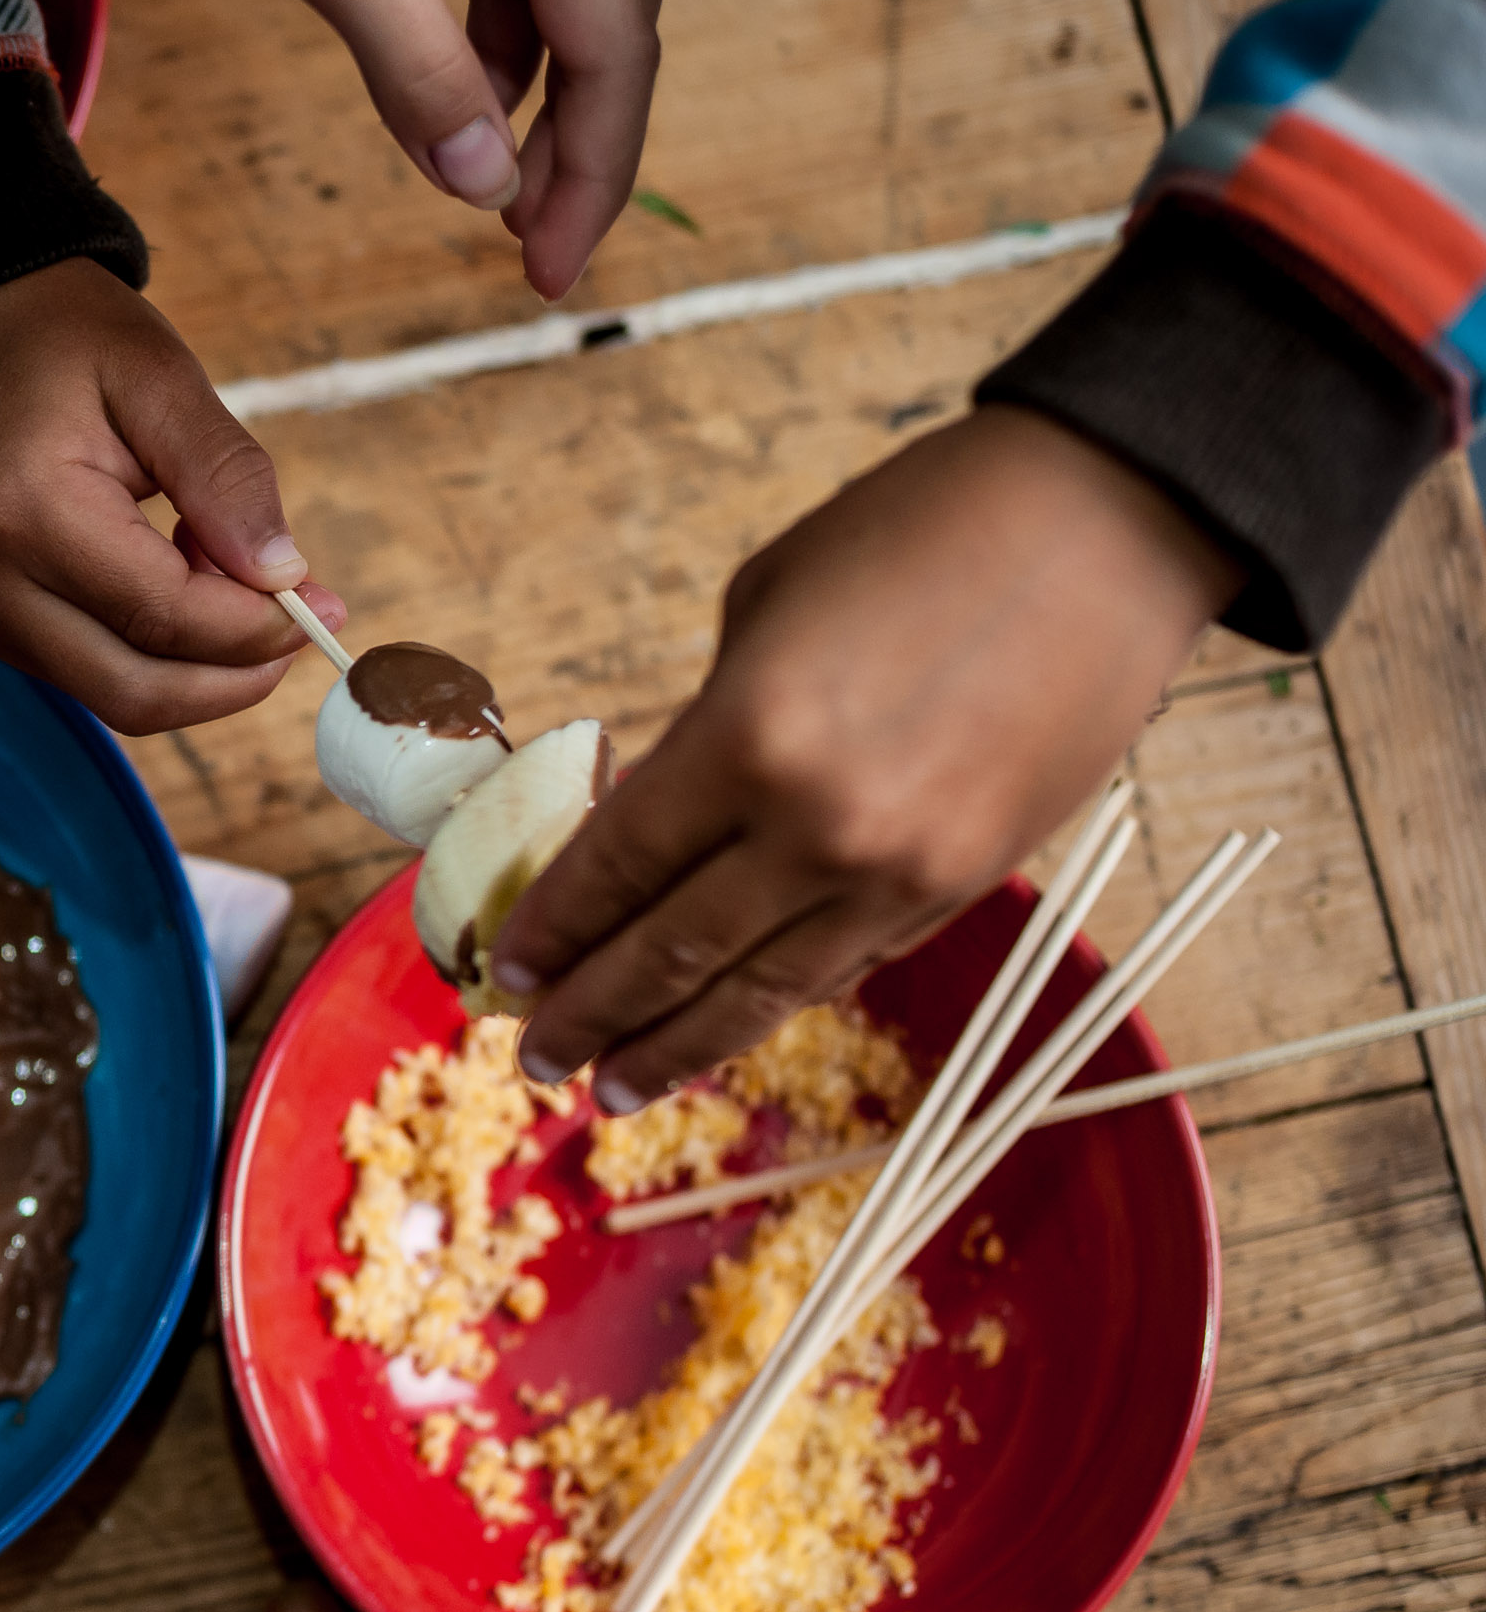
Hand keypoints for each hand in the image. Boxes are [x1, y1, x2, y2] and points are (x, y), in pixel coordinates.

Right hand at [0, 259, 339, 732]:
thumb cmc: (67, 340)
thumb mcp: (162, 377)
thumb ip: (225, 476)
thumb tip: (284, 575)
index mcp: (28, 512)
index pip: (163, 616)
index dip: (256, 627)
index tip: (326, 601)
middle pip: (139, 690)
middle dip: (237, 673)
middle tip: (302, 617)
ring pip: (121, 698)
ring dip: (201, 665)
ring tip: (232, 576)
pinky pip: (96, 674)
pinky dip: (161, 653)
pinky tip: (180, 576)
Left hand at [52, 0, 662, 298]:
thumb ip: (416, 68)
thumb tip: (484, 183)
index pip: (617, 46)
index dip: (594, 169)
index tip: (547, 269)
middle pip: (603, 10)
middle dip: (577, 134)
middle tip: (525, 240)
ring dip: (519, 79)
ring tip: (472, 166)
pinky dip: (463, 20)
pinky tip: (419, 66)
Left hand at [499, 408, 1236, 1105]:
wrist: (1107, 524)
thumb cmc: (917, 533)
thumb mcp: (765, 611)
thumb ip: (706, 727)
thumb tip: (655, 817)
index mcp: (748, 742)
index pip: (618, 867)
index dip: (554, 928)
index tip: (504, 968)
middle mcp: (819, 830)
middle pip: (673, 952)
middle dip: (593, 1013)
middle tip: (536, 1057)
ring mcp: (901, 870)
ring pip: (762, 991)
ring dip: (677, 1046)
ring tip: (611, 1087)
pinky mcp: (966, 884)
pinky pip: (845, 965)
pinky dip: (775, 1003)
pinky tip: (727, 1025)